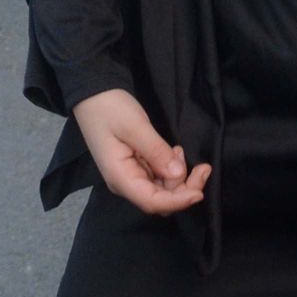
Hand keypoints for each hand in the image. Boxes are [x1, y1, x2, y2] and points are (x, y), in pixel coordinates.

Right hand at [72, 89, 209, 216]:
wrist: (93, 95)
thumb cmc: (110, 108)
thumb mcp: (135, 126)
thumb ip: (156, 151)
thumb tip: (177, 174)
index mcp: (120, 177)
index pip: (152, 202)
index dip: (178, 201)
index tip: (200, 192)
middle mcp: (125, 183)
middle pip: (160, 199)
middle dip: (184, 188)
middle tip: (203, 167)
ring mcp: (130, 176)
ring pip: (162, 190)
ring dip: (179, 177)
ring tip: (179, 150)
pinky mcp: (136, 167)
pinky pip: (158, 177)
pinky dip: (171, 169)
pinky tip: (174, 151)